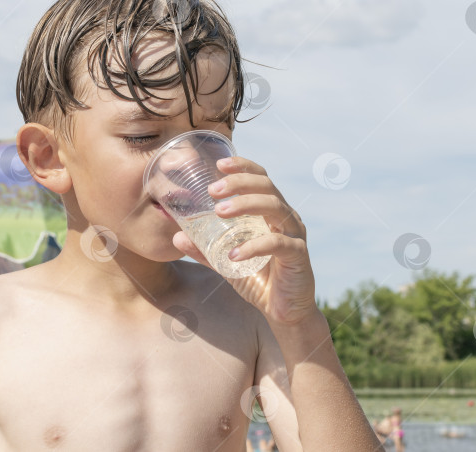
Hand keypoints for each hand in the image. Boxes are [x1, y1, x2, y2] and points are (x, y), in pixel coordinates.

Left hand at [172, 156, 316, 324]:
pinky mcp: (299, 255)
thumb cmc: (259, 280)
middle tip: (212, 191)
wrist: (284, 312)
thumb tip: (177, 236)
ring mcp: (295, 234)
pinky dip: (253, 246)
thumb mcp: (226, 262)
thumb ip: (204, 250)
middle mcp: (286, 217)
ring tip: (220, 211)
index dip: (243, 167)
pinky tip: (233, 254)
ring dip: (246, 204)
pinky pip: (277, 243)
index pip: (261, 178)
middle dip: (239, 183)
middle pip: (267, 186)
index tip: (219, 164)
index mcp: (271, 212)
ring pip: (275, 207)